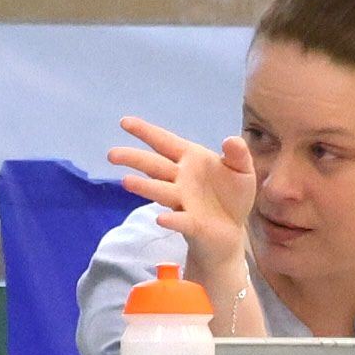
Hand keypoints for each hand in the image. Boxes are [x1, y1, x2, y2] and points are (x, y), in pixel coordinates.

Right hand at [105, 115, 258, 296]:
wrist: (232, 231)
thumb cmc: (232, 196)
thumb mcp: (242, 170)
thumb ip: (238, 154)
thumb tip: (231, 140)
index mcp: (190, 160)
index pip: (164, 142)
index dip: (146, 132)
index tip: (124, 122)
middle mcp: (180, 179)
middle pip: (153, 166)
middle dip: (133, 159)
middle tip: (111, 154)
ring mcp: (183, 202)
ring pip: (160, 191)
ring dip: (144, 186)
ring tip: (126, 182)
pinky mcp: (192, 224)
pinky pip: (180, 220)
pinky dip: (171, 219)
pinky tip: (160, 219)